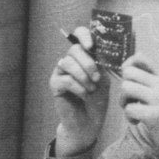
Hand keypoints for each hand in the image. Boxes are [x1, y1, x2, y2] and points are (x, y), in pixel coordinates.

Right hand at [50, 26, 109, 156]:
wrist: (89, 122)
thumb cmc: (97, 100)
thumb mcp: (103, 79)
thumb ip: (99, 63)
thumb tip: (95, 48)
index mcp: (83, 56)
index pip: (78, 35)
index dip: (83, 36)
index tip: (91, 45)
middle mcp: (70, 61)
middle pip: (74, 49)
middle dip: (88, 63)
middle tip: (97, 79)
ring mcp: (60, 72)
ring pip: (68, 63)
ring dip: (83, 76)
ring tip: (91, 89)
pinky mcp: (55, 85)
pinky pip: (65, 80)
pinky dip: (78, 88)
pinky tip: (84, 95)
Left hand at [120, 54, 158, 158]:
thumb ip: (151, 79)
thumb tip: (125, 67)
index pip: (139, 57)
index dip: (127, 66)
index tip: (129, 80)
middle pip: (128, 72)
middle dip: (124, 87)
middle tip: (131, 100)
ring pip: (125, 88)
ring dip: (124, 102)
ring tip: (133, 111)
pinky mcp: (154, 115)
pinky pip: (128, 109)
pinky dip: (129, 118)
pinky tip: (138, 122)